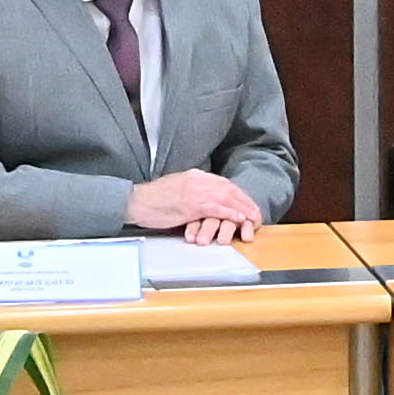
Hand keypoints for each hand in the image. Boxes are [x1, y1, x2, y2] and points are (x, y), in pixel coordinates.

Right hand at [124, 169, 264, 244]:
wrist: (136, 201)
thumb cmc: (153, 200)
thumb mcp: (177, 190)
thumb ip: (193, 192)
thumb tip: (205, 200)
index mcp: (195, 175)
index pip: (224, 183)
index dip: (239, 195)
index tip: (248, 204)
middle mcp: (198, 179)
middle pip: (230, 189)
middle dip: (246, 201)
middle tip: (256, 213)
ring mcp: (195, 191)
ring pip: (227, 197)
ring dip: (243, 208)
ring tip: (253, 218)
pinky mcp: (191, 204)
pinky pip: (216, 208)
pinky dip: (230, 213)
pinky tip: (239, 219)